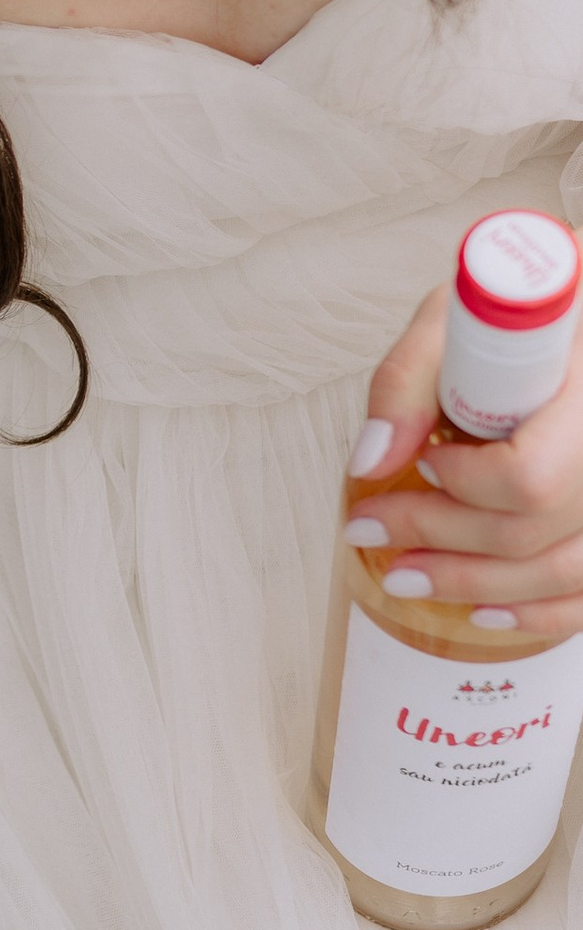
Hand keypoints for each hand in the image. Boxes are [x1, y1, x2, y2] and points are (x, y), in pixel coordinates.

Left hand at [347, 282, 582, 633]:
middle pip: (536, 527)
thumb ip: (408, 381)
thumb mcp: (459, 318)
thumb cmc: (518, 316)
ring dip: (475, 586)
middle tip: (368, 531)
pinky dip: (539, 612)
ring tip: (402, 576)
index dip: (466, 486)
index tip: (425, 465)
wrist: (567, 321)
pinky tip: (484, 613)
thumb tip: (369, 464)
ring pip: (567, 570)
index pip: (532, 475)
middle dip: (440, 538)